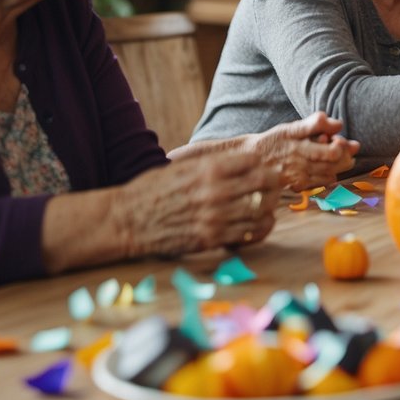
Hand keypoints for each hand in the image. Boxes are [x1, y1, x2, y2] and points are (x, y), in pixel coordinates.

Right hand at [112, 146, 282, 257]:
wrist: (126, 220)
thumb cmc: (152, 190)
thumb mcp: (182, 165)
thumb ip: (212, 163)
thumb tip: (242, 160)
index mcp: (209, 168)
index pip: (255, 161)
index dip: (261, 164)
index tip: (260, 169)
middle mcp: (216, 191)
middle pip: (265, 183)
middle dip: (273, 184)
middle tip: (272, 187)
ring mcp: (215, 217)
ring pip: (262, 210)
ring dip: (268, 208)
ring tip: (265, 206)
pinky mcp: (211, 239)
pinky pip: (249, 234)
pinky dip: (258, 229)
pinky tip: (257, 225)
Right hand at [245, 112, 358, 189]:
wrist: (251, 161)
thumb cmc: (274, 142)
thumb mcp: (291, 128)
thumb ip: (315, 123)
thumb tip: (338, 124)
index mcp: (299, 146)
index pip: (332, 152)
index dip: (342, 146)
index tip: (338, 139)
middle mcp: (300, 163)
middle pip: (334, 164)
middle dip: (345, 156)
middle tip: (345, 148)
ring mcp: (299, 177)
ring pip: (329, 174)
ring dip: (339, 165)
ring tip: (336, 156)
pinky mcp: (297, 187)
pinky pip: (320, 183)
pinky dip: (328, 175)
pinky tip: (326, 168)